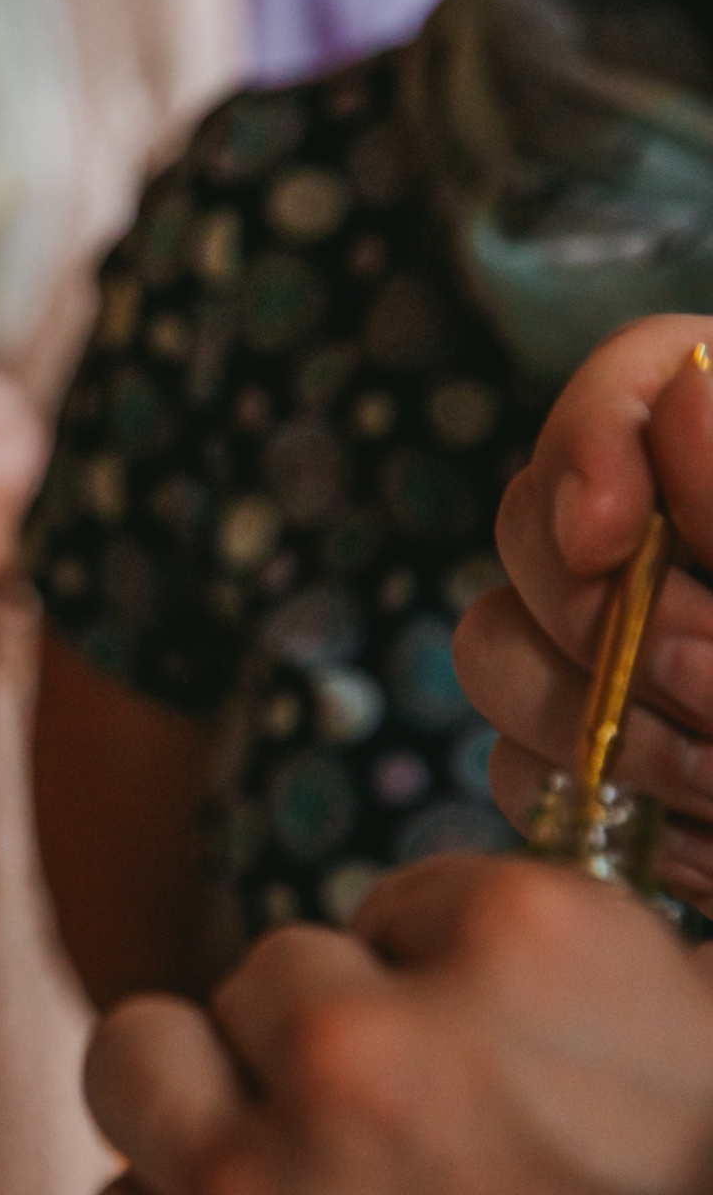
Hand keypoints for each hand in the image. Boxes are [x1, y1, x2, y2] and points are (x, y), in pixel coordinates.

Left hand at [85, 854, 712, 1194]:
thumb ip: (619, 973)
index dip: (444, 981)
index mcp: (528, 951)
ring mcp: (257, 1194)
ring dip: (199, 1104)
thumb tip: (493, 929)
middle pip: (269, 976)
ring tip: (285, 1183)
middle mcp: (362, 1050)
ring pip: (140, 1057)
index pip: (408, 903)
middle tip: (398, 1144)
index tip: (483, 1059)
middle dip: (320, 1044)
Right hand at [453, 316, 712, 902]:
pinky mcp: (610, 770)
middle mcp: (685, 544)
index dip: (591, 446)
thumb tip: (685, 403)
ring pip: (501, 651)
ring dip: (605, 728)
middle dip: (606, 619)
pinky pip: (526, 772)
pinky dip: (610, 814)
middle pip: (534, 521)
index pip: (635, 380)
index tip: (610, 537)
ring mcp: (631, 659)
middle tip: (712, 696)